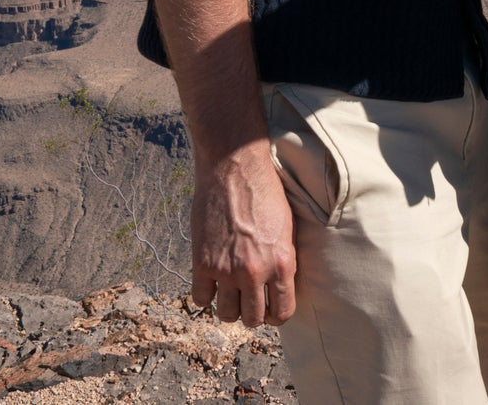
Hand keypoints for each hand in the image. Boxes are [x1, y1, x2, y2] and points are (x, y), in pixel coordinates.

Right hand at [189, 144, 296, 325]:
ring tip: (230, 292)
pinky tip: (211, 282)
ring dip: (228, 307)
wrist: (235, 168)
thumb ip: (284, 261)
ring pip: (226, 314)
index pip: (282, 312)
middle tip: (249, 300)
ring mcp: (227, 269)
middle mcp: (255, 272)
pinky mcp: (202, 262)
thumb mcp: (287, 228)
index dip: (276, 314)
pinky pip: (200, 298)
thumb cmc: (266, 193)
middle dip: (252, 313)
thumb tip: (280, 287)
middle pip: (252, 319)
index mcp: (282, 263)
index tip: (270, 309)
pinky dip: (205, 295)